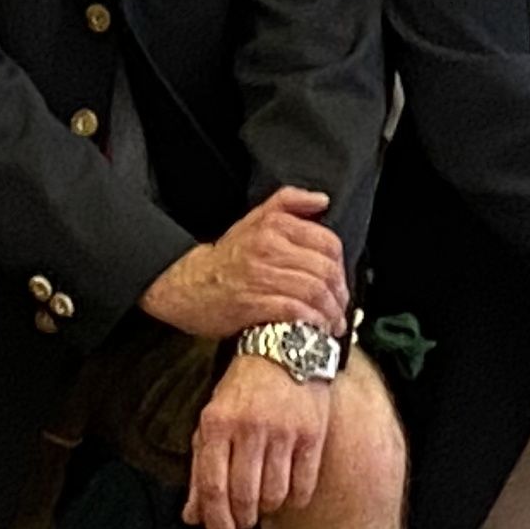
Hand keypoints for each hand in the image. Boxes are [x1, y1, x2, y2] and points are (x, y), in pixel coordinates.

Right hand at [140, 184, 351, 339]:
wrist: (187, 284)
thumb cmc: (227, 256)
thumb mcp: (254, 218)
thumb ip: (289, 202)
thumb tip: (322, 199)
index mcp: (274, 226)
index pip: (327, 243)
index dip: (341, 267)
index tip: (341, 283)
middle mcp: (268, 248)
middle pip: (324, 270)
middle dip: (339, 295)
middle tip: (341, 309)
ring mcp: (260, 276)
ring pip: (313, 291)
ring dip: (329, 312)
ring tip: (332, 324)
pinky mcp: (253, 304)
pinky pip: (294, 311)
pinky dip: (311, 322)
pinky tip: (314, 329)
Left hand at [186, 352, 333, 528]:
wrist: (286, 346)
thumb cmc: (242, 390)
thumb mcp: (212, 421)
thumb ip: (200, 470)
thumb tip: (191, 517)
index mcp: (217, 424)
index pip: (212, 487)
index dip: (215, 523)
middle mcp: (249, 428)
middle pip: (244, 496)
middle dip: (242, 519)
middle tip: (244, 521)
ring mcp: (284, 431)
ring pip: (274, 495)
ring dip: (267, 509)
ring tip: (264, 501)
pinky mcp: (312, 434)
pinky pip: (303, 487)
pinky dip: (294, 500)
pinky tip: (288, 492)